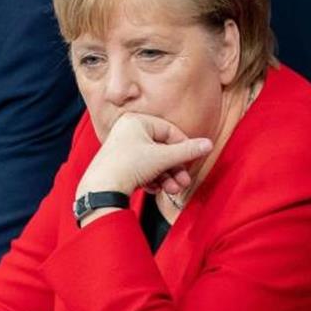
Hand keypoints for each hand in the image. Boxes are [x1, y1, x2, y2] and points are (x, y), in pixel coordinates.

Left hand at [76, 114, 212, 202]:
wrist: (101, 188)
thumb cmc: (129, 166)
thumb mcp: (163, 158)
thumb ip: (187, 151)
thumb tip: (209, 144)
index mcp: (136, 121)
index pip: (169, 131)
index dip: (183, 147)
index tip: (192, 161)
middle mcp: (127, 130)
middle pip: (162, 148)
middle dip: (175, 168)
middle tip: (185, 182)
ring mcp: (122, 147)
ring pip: (153, 161)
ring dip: (166, 176)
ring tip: (172, 190)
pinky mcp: (118, 164)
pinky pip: (142, 168)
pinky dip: (151, 179)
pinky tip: (155, 189)